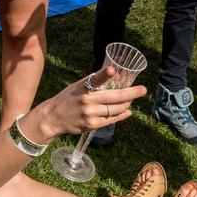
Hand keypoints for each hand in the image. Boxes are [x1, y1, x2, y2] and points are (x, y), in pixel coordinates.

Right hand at [25, 69, 146, 140]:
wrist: (54, 117)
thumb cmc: (69, 98)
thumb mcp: (78, 85)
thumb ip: (95, 82)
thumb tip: (116, 76)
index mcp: (84, 88)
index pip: (96, 79)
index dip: (105, 74)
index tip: (113, 71)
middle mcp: (87, 101)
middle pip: (115, 97)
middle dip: (132, 93)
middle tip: (143, 90)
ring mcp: (91, 114)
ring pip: (116, 109)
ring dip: (127, 104)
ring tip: (131, 100)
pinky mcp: (92, 125)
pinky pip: (112, 119)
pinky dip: (122, 115)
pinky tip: (128, 111)